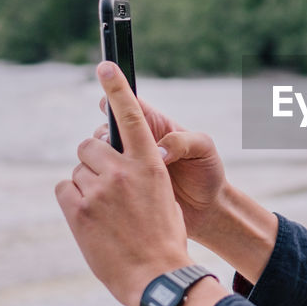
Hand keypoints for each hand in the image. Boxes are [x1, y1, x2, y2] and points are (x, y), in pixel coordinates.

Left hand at [56, 62, 198, 305]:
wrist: (156, 276)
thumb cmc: (164, 238)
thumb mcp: (161, 196)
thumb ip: (139, 173)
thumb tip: (111, 163)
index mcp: (151, 164)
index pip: (131, 117)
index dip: (118, 88)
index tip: (105, 66)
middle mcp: (124, 171)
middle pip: (90, 145)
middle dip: (93, 160)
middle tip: (106, 186)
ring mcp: (100, 190)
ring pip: (77, 170)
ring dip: (85, 186)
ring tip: (104, 214)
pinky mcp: (79, 210)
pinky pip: (64, 189)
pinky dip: (72, 201)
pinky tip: (90, 221)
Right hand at [97, 96, 227, 247]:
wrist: (205, 207)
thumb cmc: (206, 172)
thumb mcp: (203, 150)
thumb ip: (182, 142)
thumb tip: (159, 151)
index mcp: (155, 125)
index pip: (129, 105)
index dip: (115, 98)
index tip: (107, 100)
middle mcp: (137, 142)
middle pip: (106, 129)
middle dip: (104, 135)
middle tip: (115, 146)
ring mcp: (128, 164)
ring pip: (99, 153)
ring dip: (102, 158)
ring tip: (118, 170)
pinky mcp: (123, 186)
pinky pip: (102, 178)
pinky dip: (101, 179)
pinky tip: (111, 187)